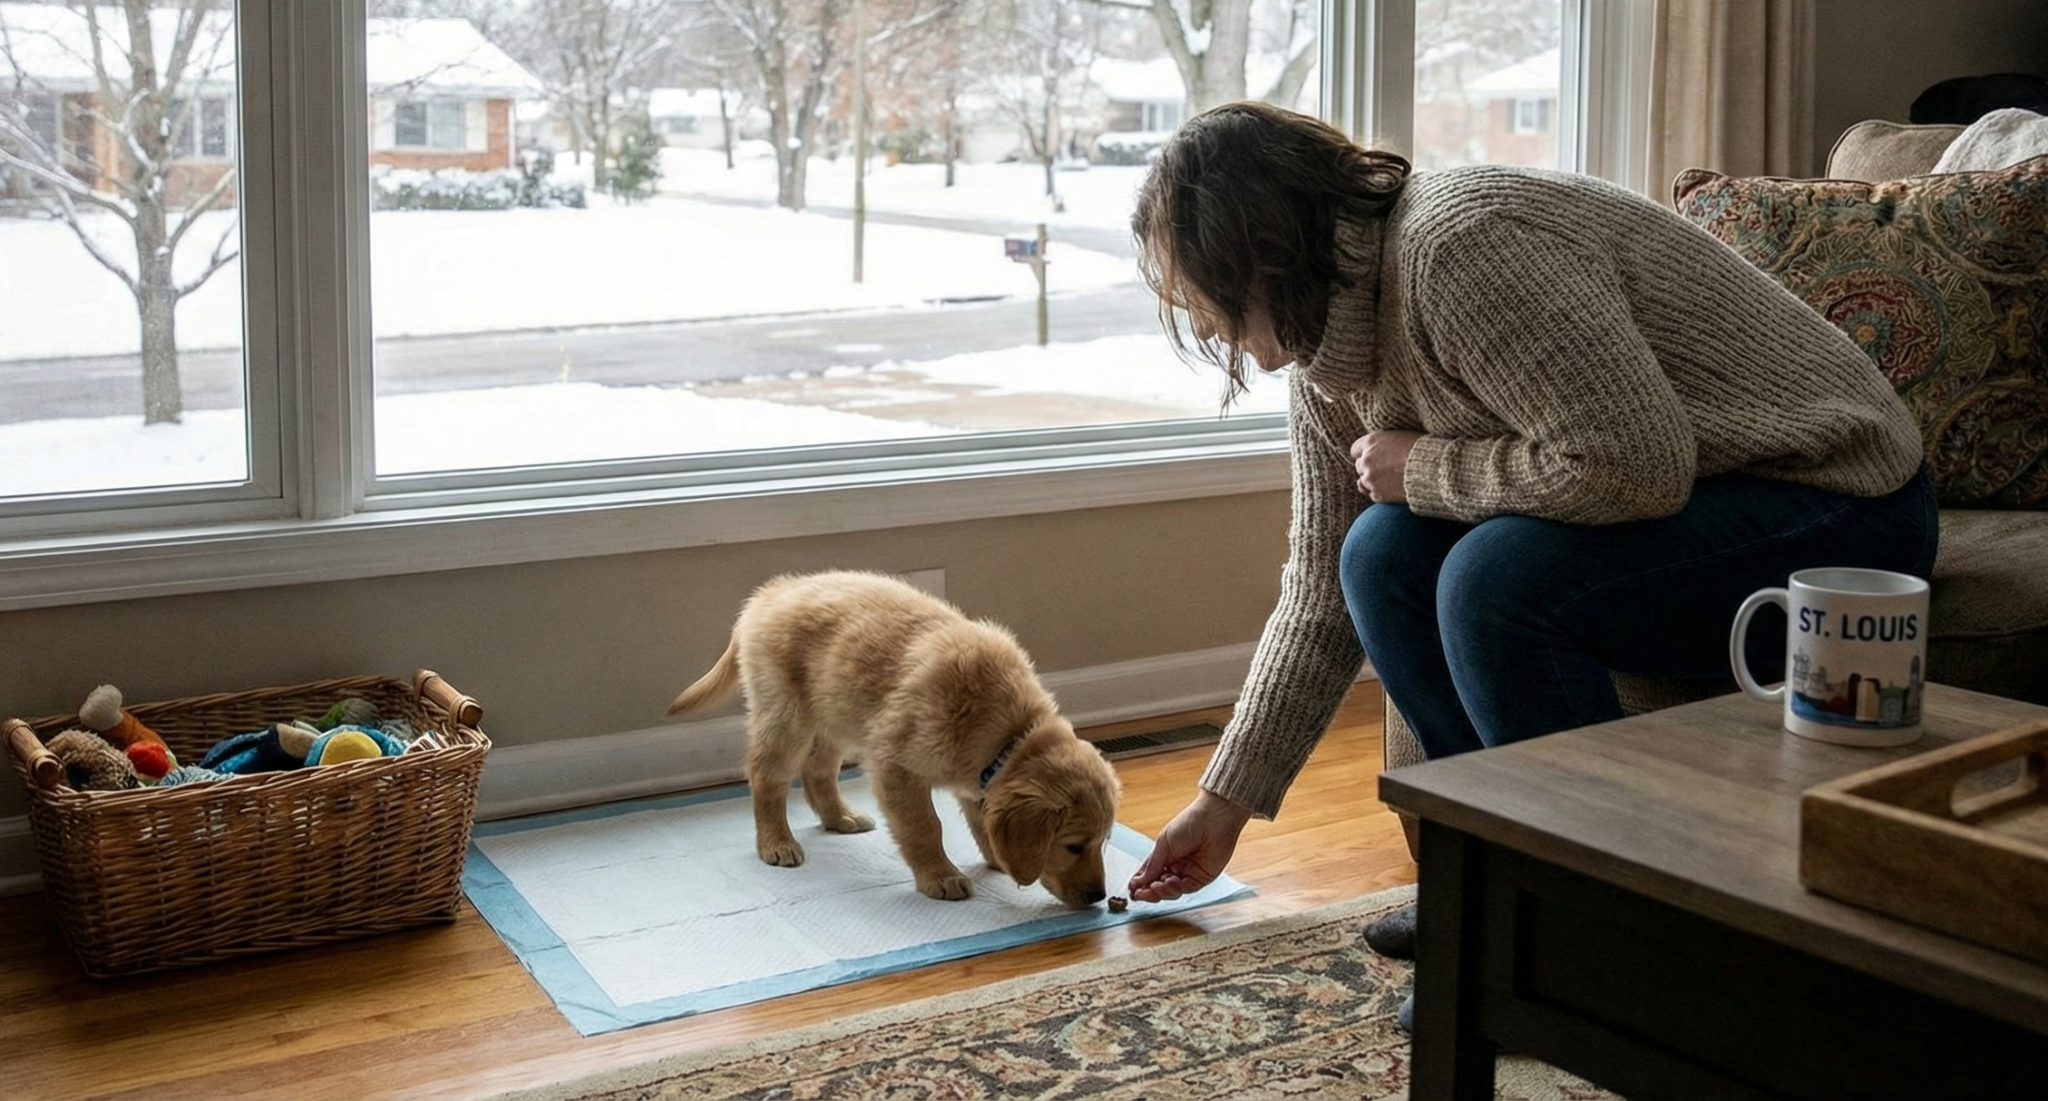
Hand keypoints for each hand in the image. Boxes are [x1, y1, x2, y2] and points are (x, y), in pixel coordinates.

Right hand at [1128, 789, 1253, 902]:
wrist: (1213, 819)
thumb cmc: (1188, 824)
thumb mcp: (1164, 844)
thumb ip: (1153, 866)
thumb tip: (1138, 882)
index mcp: (1164, 856)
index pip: (1149, 875)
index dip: (1140, 884)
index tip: (1131, 891)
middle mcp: (1175, 866)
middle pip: (1159, 887)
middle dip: (1149, 892)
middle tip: (1140, 894)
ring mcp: (1189, 873)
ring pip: (1172, 891)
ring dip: (1162, 891)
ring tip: (1157, 885)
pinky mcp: (1202, 877)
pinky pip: (1187, 889)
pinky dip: (1177, 888)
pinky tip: (1172, 881)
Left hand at [1350, 431, 1420, 502]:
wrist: (1431, 470)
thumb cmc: (1421, 449)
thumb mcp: (1400, 437)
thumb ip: (1384, 444)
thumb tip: (1381, 449)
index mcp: (1371, 442)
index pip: (1355, 449)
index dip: (1365, 453)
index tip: (1373, 457)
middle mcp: (1366, 460)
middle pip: (1359, 466)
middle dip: (1370, 467)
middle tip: (1386, 469)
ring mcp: (1370, 478)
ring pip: (1363, 481)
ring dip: (1373, 481)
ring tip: (1389, 480)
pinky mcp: (1377, 494)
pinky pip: (1372, 494)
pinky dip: (1380, 492)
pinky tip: (1391, 489)